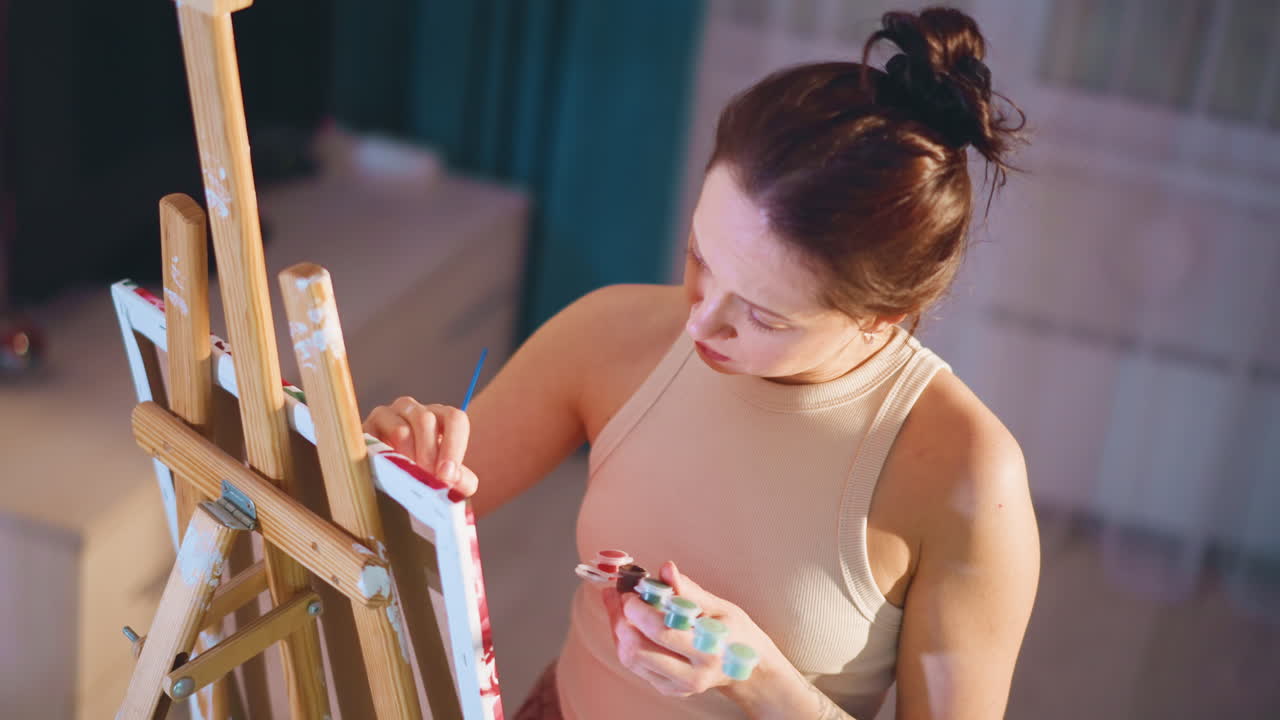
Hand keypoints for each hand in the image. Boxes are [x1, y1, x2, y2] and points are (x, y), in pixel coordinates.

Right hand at [363, 396, 478, 498]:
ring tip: (408, 479)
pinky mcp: (367, 426)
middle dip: (428, 455)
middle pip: (426, 421)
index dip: (453, 447)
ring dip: (406, 458)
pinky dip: (384, 458)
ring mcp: (389, 414)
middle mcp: (416, 410)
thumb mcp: (447, 480)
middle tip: (426, 481)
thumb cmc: (423, 476)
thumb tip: (453, 478)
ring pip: (401, 429)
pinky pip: (375, 438)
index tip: (447, 476)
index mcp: (441, 418)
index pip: (455, 419)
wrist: (387, 482)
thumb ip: (462, 481)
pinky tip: (387, 473)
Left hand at [601, 561, 789, 701]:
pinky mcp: (667, 689)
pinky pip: (634, 665)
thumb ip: (689, 591)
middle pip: (637, 650)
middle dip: (620, 619)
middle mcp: (691, 675)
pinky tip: (628, 622)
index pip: (661, 632)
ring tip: (619, 605)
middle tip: (619, 595)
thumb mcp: (720, 608)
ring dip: (618, 629)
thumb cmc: (736, 634)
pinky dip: (624, 641)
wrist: (749, 670)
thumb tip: (666, 569)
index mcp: (707, 652)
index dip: (638, 609)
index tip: (632, 590)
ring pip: (630, 659)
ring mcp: (677, 686)